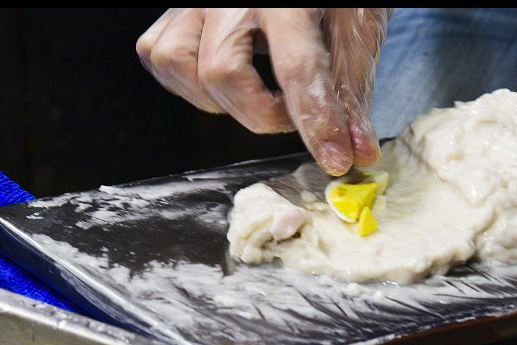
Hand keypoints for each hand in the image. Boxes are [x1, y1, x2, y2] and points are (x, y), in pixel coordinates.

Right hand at [137, 9, 389, 175]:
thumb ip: (352, 91)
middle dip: (261, 113)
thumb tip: (359, 153)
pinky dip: (187, 80)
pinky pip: (157, 52)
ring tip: (255, 94)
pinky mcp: (175, 8)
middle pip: (223, 72)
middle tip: (292, 111)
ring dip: (218, 98)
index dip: (316, 122)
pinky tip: (224, 80)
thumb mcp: (356, 29)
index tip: (333, 158)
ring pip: (178, 62)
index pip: (298, 67)